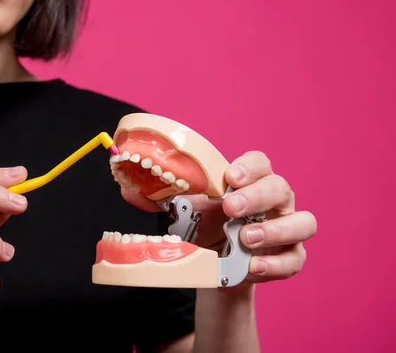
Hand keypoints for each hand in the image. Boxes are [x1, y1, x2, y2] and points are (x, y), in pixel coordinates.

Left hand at [121, 151, 316, 285]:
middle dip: (256, 196)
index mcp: (249, 182)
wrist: (214, 267)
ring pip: (303, 222)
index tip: (229, 176)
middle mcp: (274, 202)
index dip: (249, 166)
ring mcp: (287, 229)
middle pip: (281, 188)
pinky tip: (252, 267)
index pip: (261, 163)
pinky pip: (296, 259)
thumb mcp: (183, 212)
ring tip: (244, 240)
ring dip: (274, 229)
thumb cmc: (204, 229)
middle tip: (231, 208)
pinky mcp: (290, 258)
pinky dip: (276, 264)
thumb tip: (126, 188)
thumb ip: (160, 198)